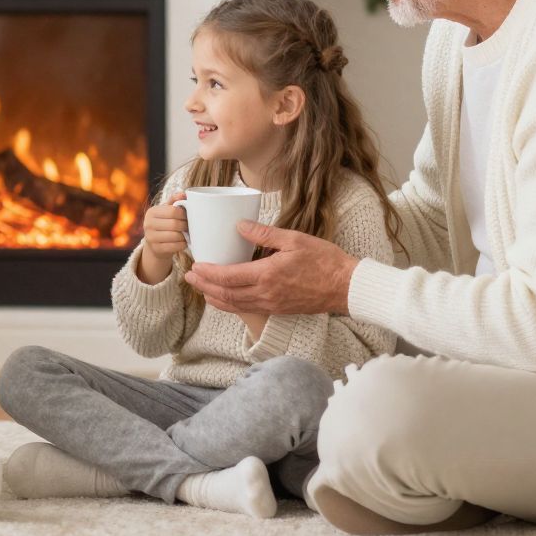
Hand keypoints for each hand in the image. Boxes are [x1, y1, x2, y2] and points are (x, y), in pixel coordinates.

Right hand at [136, 193, 188, 283]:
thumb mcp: (166, 210)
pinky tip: (183, 242)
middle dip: (186, 226)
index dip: (184, 214)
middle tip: (190, 226)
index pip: (173, 211)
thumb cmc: (164, 223)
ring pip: (175, 236)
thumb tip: (184, 194)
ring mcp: (150, 238)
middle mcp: (148, 224)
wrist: (155, 244)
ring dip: (185, 236)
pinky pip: (175, 247)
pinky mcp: (156, 249)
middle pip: (175, 224)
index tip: (188, 217)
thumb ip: (175, 201)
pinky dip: (182, 244)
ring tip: (187, 234)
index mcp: (152, 212)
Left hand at [183, 223, 358, 316]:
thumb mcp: (294, 239)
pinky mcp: (278, 309)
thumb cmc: (324, 260)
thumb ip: (264, 233)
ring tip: (201, 289)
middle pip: (226, 294)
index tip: (195, 267)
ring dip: (215, 298)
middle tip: (189, 278)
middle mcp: (266, 294)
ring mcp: (272, 305)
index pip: (229, 277)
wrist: (345, 286)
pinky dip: (231, 305)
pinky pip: (247, 309)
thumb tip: (239, 225)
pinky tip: (225, 299)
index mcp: (268, 275)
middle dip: (204, 287)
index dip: (208, 274)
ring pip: (235, 305)